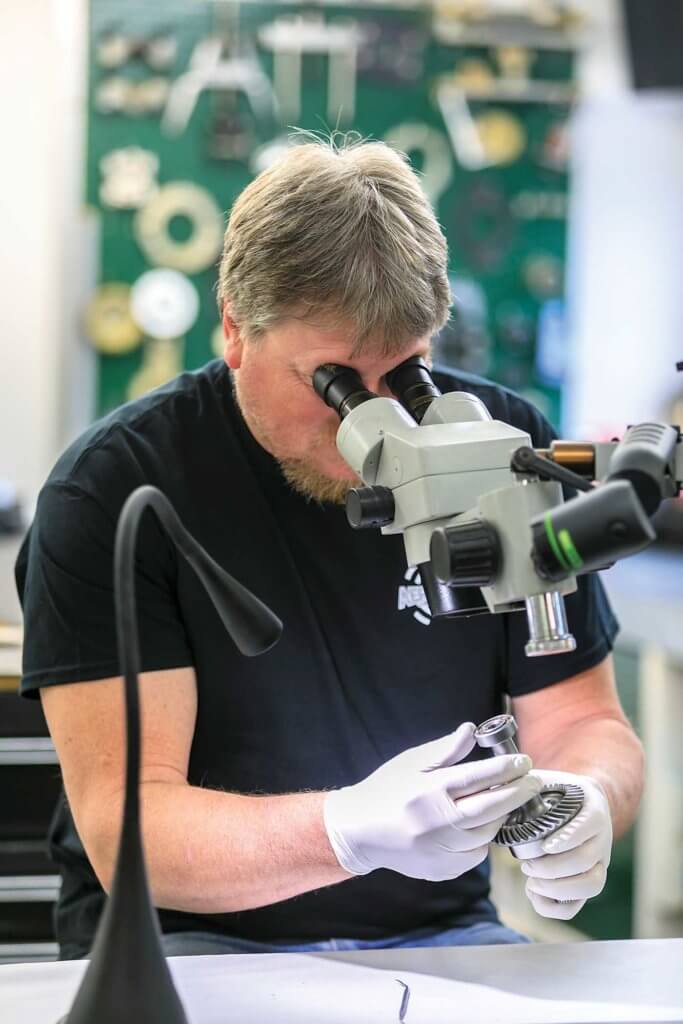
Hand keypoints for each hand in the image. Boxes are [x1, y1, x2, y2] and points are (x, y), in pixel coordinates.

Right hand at [323, 722, 542, 881]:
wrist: (359, 831)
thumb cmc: (387, 789)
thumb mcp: (411, 762)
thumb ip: (445, 749)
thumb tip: (472, 730)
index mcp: (429, 791)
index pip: (479, 777)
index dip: (507, 768)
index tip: (524, 760)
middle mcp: (437, 823)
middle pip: (491, 808)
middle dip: (518, 793)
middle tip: (533, 781)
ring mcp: (440, 850)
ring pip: (487, 834)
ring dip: (501, 816)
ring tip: (507, 800)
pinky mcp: (442, 870)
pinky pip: (475, 855)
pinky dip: (483, 839)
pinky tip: (481, 825)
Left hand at [515, 769, 612, 919]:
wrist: (579, 802)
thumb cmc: (555, 791)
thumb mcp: (544, 781)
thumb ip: (524, 783)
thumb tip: (499, 788)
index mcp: (593, 809)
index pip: (590, 825)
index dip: (568, 838)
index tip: (544, 846)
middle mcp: (601, 838)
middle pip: (588, 861)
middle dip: (554, 868)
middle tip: (526, 865)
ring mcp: (598, 862)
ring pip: (592, 885)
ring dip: (558, 889)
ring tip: (531, 883)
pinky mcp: (586, 881)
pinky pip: (578, 905)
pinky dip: (554, 908)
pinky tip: (532, 894)